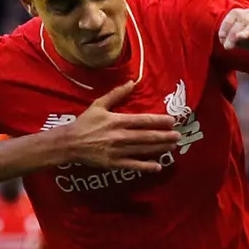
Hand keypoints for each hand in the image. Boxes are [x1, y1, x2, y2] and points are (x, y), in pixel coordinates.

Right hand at [63, 81, 179, 172]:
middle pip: (147, 136)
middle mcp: (120, 136)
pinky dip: (145, 166)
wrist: (69, 143)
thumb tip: (131, 82)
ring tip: (173, 147)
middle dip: (164, 136)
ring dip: (159, 149)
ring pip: (143, 150)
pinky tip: (157, 166)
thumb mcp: (98, 105)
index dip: (160, 121)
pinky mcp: (113, 163)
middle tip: (178, 136)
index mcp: (118, 120)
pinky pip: (132, 165)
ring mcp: (117, 151)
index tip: (173, 121)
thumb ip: (116, 94)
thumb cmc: (84, 123)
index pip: (144, 121)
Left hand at [218, 8, 248, 58]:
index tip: (221, 39)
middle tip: (227, 47)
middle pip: (243, 19)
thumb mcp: (246, 42)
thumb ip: (236, 40)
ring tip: (239, 38)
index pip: (234, 14)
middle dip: (233, 33)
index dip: (226, 25)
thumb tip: (225, 41)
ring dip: (246, 31)